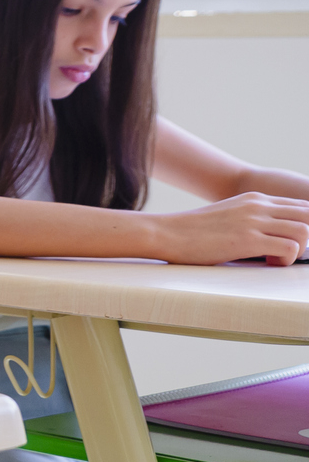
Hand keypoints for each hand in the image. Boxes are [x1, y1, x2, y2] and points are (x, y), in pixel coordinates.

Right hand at [157, 193, 308, 264]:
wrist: (166, 232)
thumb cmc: (193, 231)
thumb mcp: (227, 215)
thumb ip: (250, 218)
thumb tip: (269, 236)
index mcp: (254, 199)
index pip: (301, 205)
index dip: (305, 224)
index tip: (294, 241)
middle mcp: (258, 206)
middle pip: (308, 215)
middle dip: (307, 236)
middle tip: (289, 250)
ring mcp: (254, 222)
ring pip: (304, 230)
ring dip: (299, 248)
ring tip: (278, 258)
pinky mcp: (248, 240)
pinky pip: (290, 248)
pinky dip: (287, 259)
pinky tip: (269, 262)